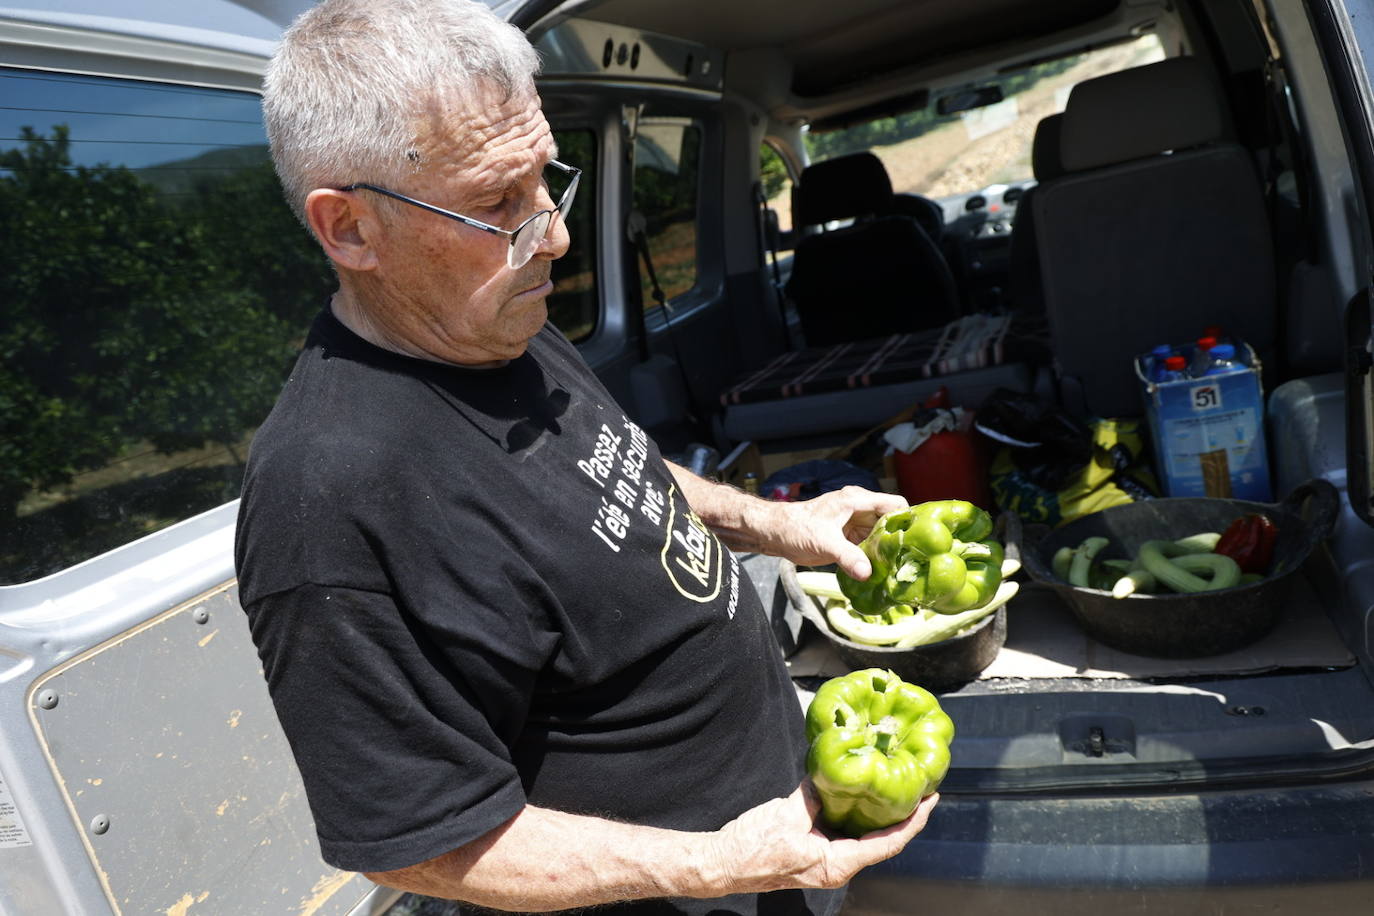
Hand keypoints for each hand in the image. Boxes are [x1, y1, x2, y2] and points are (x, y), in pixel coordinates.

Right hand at [707, 781, 937, 894]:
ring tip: (896, 786)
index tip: (930, 801)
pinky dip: (856, 813)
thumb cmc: (750, 849)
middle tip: (920, 787)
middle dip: (903, 816)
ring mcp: (825, 860)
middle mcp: (836, 866)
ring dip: (881, 813)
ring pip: (864, 836)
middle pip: (882, 842)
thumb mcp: (786, 814)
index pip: (887, 844)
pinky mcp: (814, 850)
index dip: (913, 822)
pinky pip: (844, 832)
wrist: (721, 863)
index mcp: (836, 864)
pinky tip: (859, 792)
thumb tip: (832, 772)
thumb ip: (814, 793)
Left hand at [766, 487, 906, 580]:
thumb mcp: (824, 542)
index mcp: (856, 500)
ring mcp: (856, 524)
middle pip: (892, 522)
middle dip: (901, 539)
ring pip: (882, 536)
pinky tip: (883, 572)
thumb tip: (867, 573)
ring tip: (901, 569)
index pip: (894, 504)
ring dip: (889, 551)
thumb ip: (847, 556)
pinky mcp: (850, 537)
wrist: (776, 533)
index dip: (909, 519)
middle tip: (911, 561)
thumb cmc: (796, 528)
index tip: (919, 540)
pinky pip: (870, 546)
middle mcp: (860, 509)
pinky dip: (877, 557)